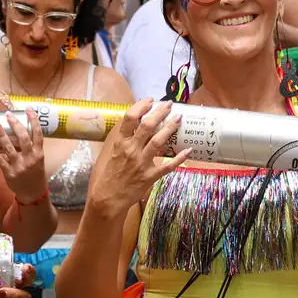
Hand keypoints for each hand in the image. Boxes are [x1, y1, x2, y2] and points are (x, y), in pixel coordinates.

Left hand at [0, 109, 46, 202]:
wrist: (33, 194)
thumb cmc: (36, 175)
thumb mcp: (39, 160)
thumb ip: (32, 148)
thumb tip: (21, 132)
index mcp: (39, 154)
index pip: (38, 134)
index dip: (33, 120)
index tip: (28, 109)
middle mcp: (30, 158)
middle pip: (23, 138)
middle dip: (15, 124)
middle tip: (8, 115)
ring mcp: (19, 166)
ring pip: (9, 147)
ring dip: (2, 135)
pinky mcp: (9, 172)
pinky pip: (0, 159)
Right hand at [90, 100, 188, 215]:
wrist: (108, 198)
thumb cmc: (111, 174)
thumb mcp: (114, 153)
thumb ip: (126, 139)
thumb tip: (139, 124)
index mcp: (120, 143)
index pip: (130, 118)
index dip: (141, 106)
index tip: (150, 100)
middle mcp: (131, 150)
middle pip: (147, 126)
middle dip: (160, 112)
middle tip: (169, 104)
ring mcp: (141, 163)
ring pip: (158, 141)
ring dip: (170, 128)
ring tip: (179, 118)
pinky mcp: (150, 176)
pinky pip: (168, 166)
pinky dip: (179, 158)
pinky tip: (188, 150)